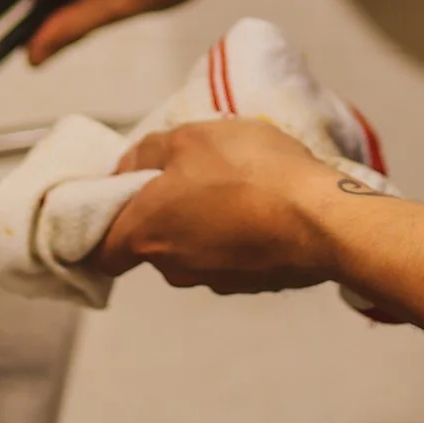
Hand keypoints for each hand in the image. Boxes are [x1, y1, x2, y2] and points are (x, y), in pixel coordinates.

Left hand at [90, 119, 336, 292]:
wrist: (321, 219)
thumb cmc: (247, 171)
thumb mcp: (190, 137)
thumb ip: (148, 152)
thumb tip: (126, 169)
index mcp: (145, 235)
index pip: (102, 253)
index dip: (104, 227)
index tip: (120, 200)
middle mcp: (173, 268)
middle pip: (152, 244)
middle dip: (165, 213)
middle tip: (191, 174)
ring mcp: (216, 281)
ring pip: (194, 249)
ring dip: (205, 222)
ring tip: (237, 185)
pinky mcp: (254, 284)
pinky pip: (232, 257)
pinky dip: (238, 236)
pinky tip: (263, 206)